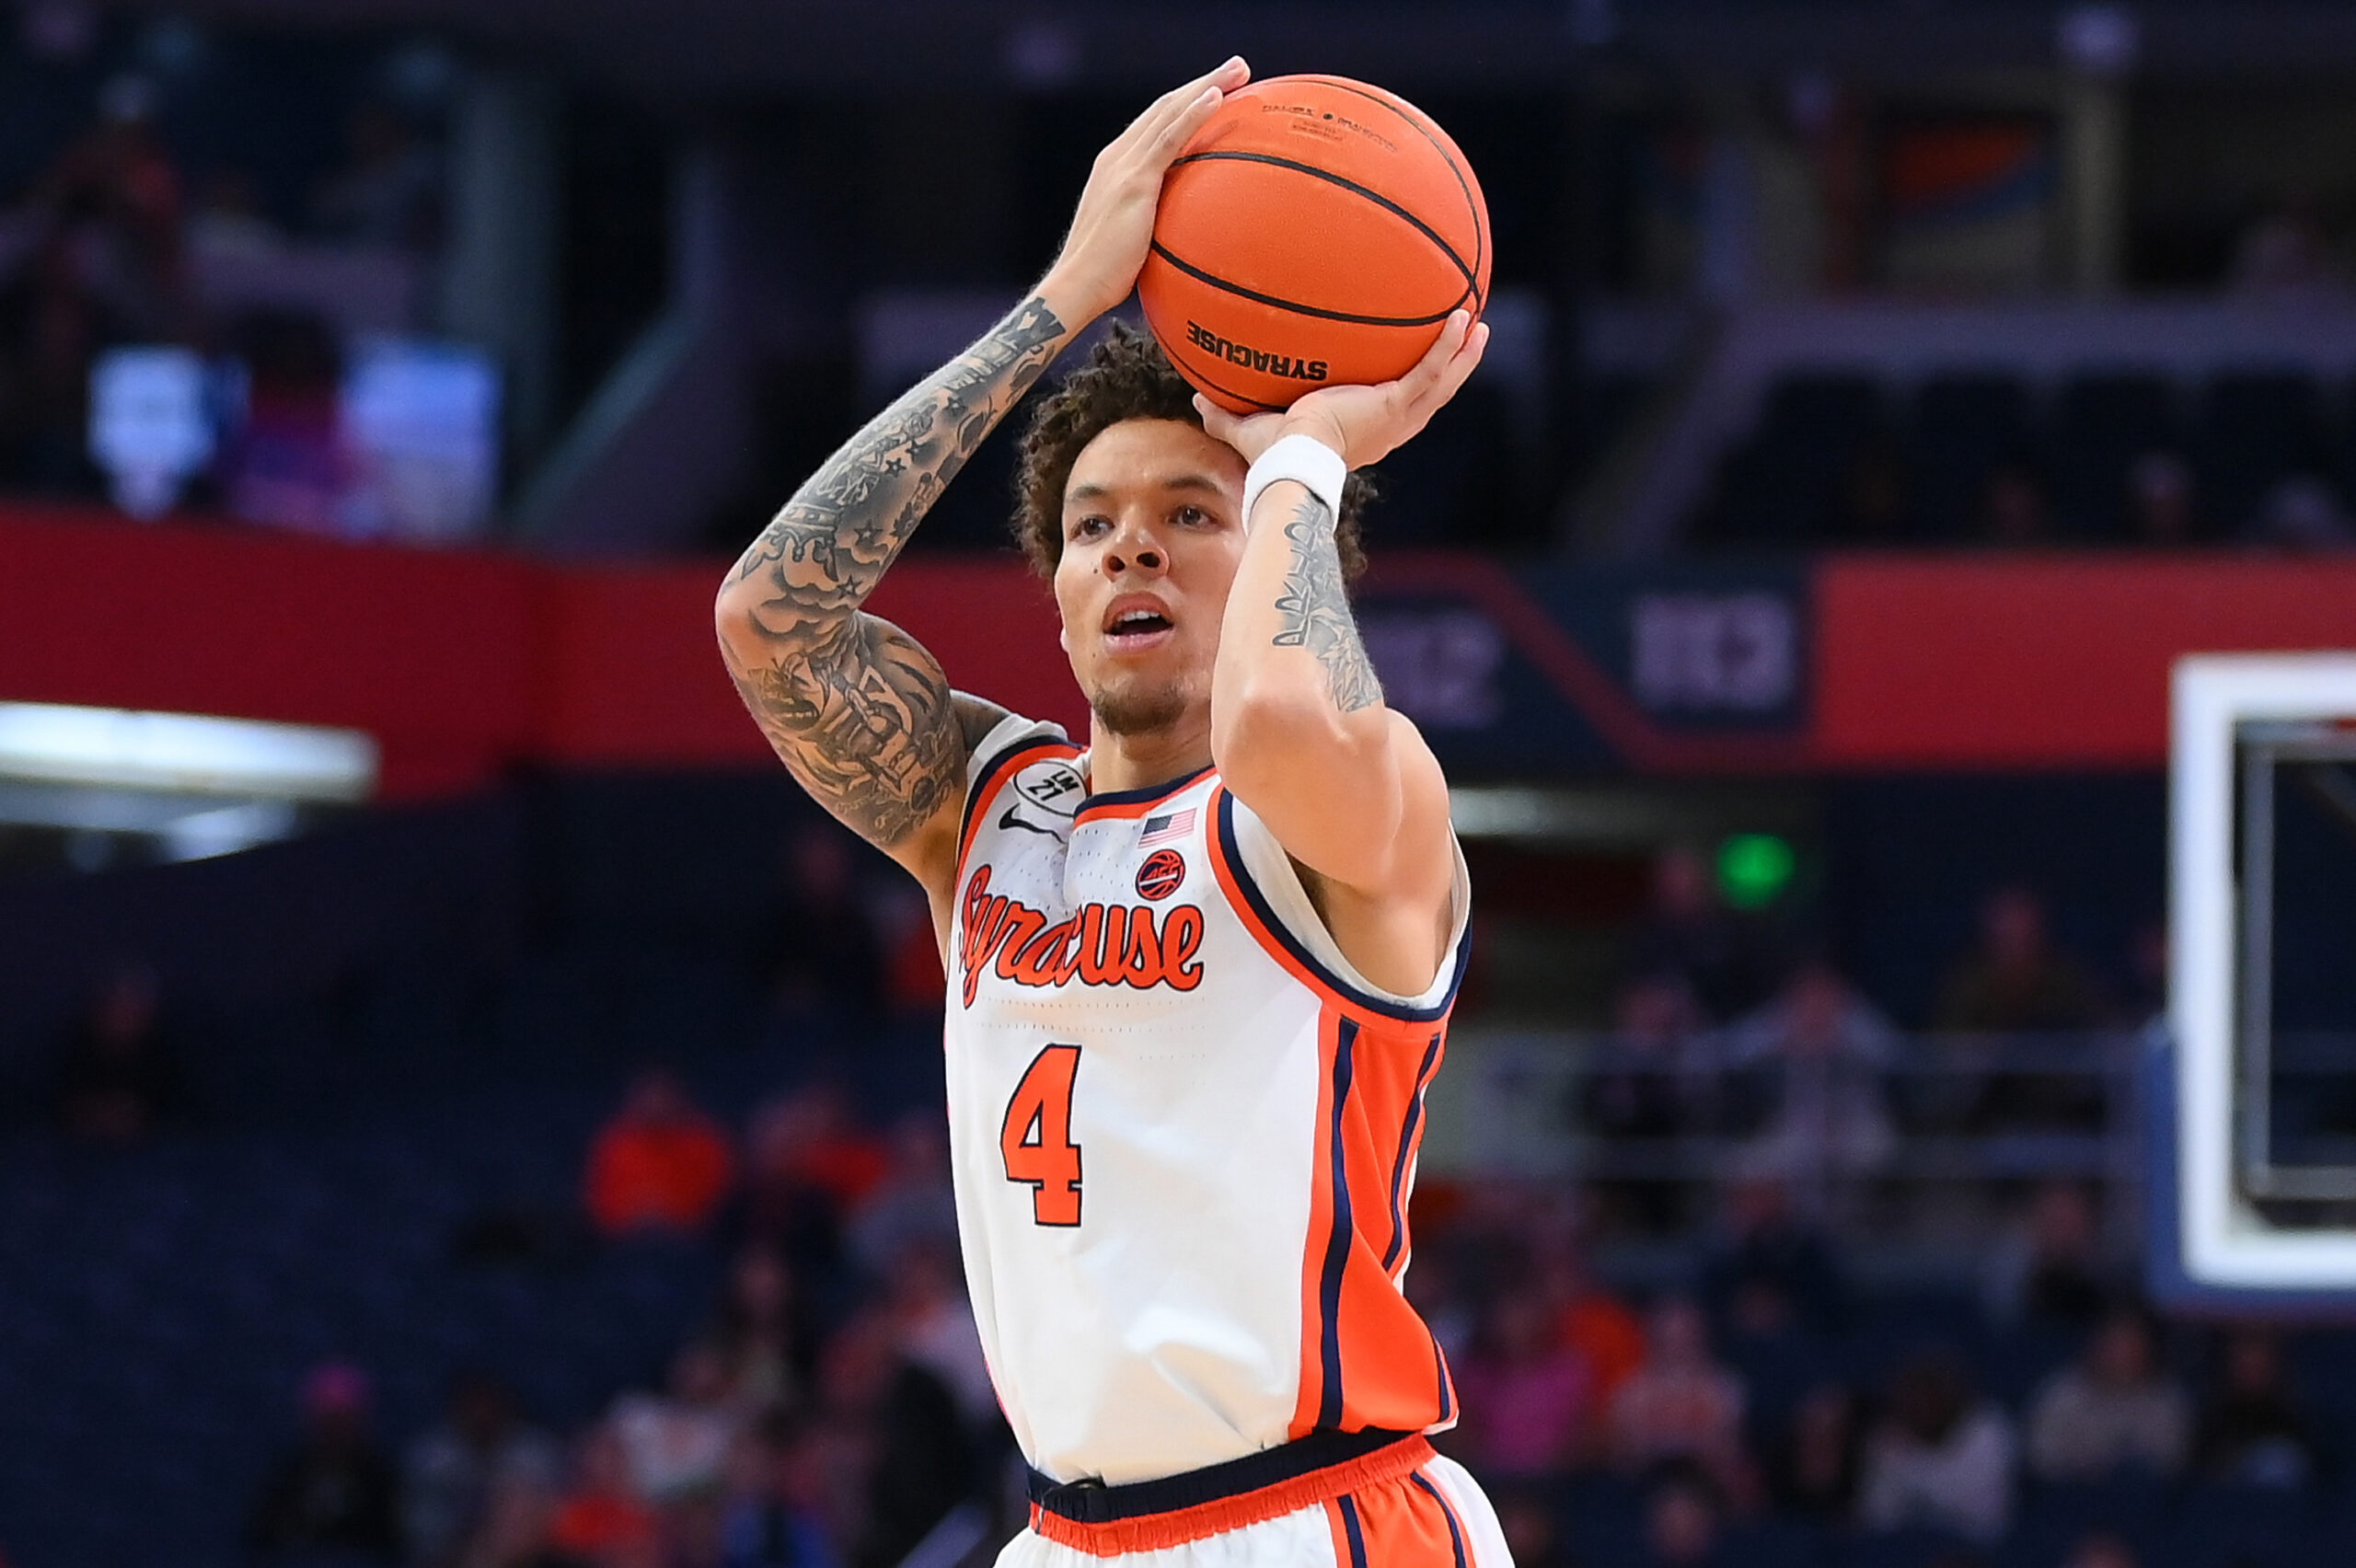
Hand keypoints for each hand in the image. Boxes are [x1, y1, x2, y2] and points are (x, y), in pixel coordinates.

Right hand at [1039, 58, 1250, 325]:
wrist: (1078, 285)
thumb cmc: (1105, 276)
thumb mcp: (1133, 239)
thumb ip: (1153, 223)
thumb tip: (1183, 233)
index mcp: (1116, 166)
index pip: (1155, 124)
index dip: (1186, 102)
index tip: (1216, 89)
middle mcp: (1117, 157)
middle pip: (1165, 107)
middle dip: (1203, 82)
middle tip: (1238, 67)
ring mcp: (1124, 166)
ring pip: (1170, 112)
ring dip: (1206, 85)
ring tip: (1239, 70)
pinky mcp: (1134, 181)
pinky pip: (1169, 138)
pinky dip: (1193, 113)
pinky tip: (1217, 97)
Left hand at [1194, 310, 1489, 470]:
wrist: (1296, 464)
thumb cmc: (1276, 458)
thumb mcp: (1249, 428)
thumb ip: (1224, 414)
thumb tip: (1195, 400)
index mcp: (1366, 433)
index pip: (1394, 410)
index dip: (1406, 391)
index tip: (1410, 371)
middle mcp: (1389, 428)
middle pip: (1431, 396)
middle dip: (1450, 368)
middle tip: (1464, 339)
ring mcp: (1398, 417)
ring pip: (1442, 384)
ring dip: (1462, 355)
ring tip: (1476, 324)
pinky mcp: (1396, 405)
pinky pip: (1431, 370)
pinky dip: (1448, 345)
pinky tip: (1460, 315)